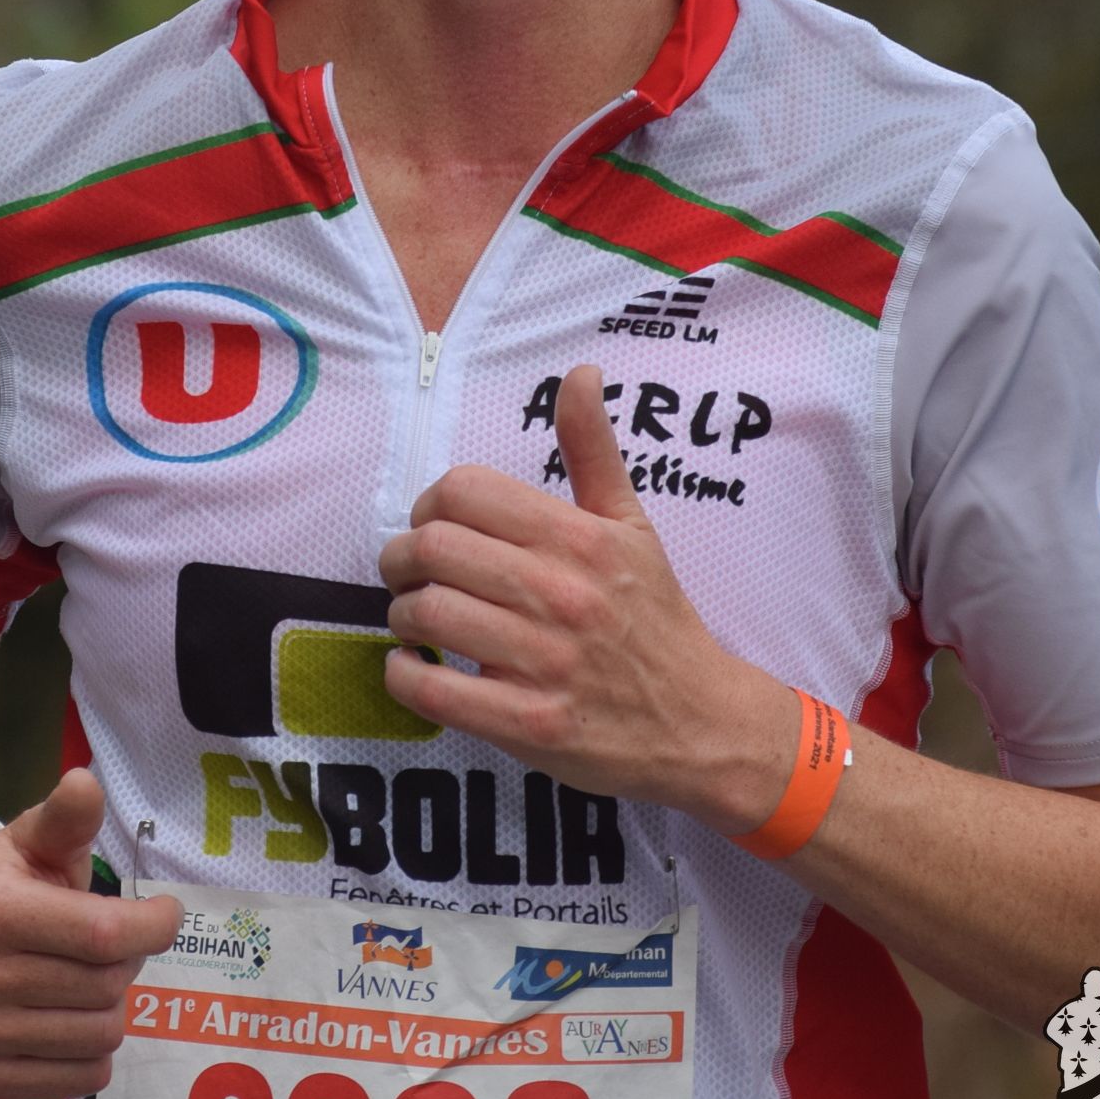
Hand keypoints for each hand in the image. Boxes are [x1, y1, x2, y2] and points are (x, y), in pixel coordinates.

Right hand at [0, 767, 180, 1098]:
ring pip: (99, 1037)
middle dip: (127, 966)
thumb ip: (67, 817)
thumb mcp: (34, 839)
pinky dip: (93, 1056)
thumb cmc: (9, 883)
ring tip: (91, 982)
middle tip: (112, 949)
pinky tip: (74, 1021)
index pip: (103, 934)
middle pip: (106, 988)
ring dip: (112, 1010)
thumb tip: (85, 782)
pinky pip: (79, 1081)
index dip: (154, 925)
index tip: (165, 914)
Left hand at [376, 361, 799, 832]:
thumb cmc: (654, 618)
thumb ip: (594, 450)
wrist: (699, 722)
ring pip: (427, 615)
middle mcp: (563, 594)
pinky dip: (404, 677)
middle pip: (432, 548)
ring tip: (416, 619)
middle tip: (409, 575)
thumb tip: (580, 372)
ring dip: (401, 616)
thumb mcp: (632, 525)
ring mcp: (547, 663)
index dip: (428, 504)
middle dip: (400, 559)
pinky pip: (435, 691)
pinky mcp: (532, 726)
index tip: (434, 527)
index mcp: (580, 538)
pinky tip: (413, 668)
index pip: (463, 491)